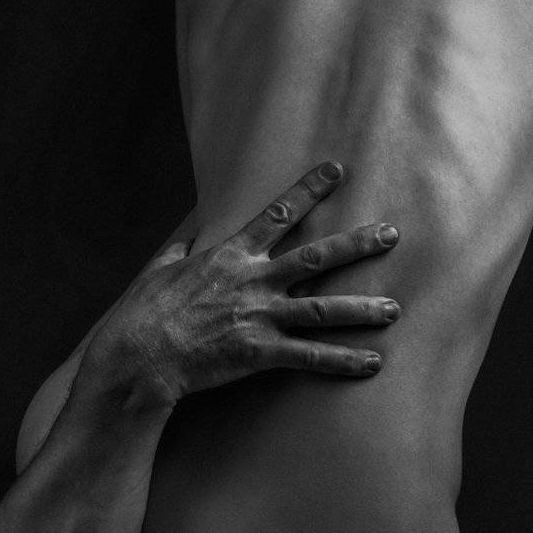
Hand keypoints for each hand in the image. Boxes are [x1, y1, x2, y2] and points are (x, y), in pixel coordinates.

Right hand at [85, 160, 399, 407]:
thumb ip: (181, 252)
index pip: (278, 213)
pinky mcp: (260, 351)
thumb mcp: (159, 270)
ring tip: (394, 309)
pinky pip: (310, 356)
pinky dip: (343, 360)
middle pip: (317, 256)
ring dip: (362, 308)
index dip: (310, 190)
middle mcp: (253, 280)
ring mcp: (259, 315)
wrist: (139, 354)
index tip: (337, 170)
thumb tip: (188, 238)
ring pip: (323, 308)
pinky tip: (372, 363)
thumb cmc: (143, 312)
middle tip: (392, 234)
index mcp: (231, 255)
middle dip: (358, 244)